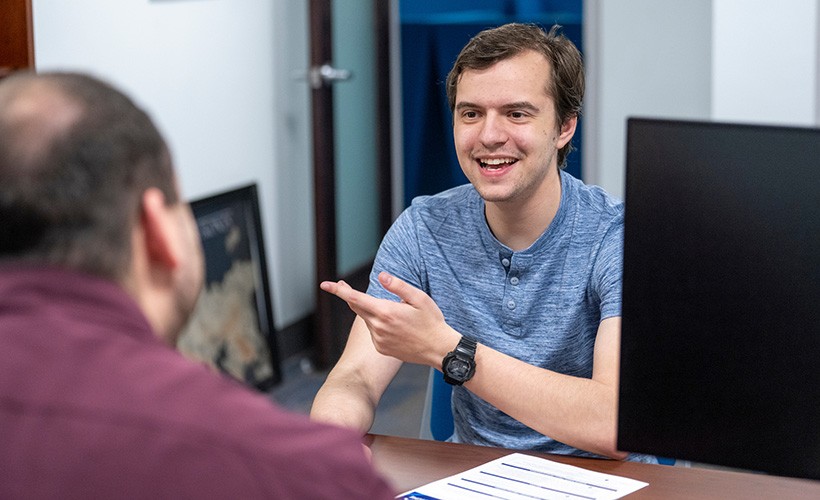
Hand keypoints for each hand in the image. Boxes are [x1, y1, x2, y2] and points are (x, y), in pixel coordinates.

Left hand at [320, 272, 459, 365]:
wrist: (438, 349)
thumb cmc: (431, 321)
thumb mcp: (419, 298)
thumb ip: (398, 286)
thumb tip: (381, 275)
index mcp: (385, 312)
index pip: (354, 298)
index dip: (338, 290)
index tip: (325, 284)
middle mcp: (378, 327)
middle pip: (357, 307)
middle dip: (349, 296)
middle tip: (343, 285)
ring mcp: (378, 340)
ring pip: (367, 319)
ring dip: (372, 312)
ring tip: (395, 312)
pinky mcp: (381, 348)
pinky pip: (374, 332)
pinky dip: (378, 325)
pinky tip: (396, 327)